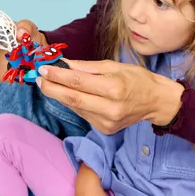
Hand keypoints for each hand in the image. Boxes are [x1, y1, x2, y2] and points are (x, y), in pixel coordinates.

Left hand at [36, 59, 183, 133]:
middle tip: (38, 79)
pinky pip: (83, 114)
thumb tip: (66, 65)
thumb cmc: (138, 79)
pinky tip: (67, 95)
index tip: (43, 69)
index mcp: (114, 88)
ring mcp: (107, 122)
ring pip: (76, 108)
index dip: (58, 76)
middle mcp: (110, 108)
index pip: (79, 82)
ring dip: (59, 96)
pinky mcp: (105, 130)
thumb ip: (89, 67)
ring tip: (48, 84)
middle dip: (52, 89)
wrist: (156, 102)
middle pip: (73, 99)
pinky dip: (73, 104)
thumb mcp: (116, 66)